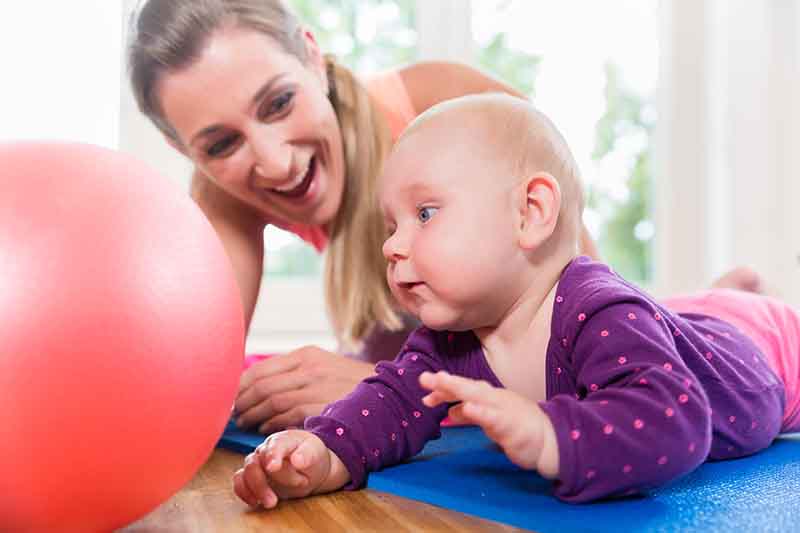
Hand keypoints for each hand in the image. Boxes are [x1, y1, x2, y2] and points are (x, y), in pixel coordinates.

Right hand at [233, 430, 343, 508]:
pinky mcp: (253, 476)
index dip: (272, 455)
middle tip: (275, 500)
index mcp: (282, 440)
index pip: (275, 445)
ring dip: (255, 490)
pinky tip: (255, 502)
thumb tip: (297, 460)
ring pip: (245, 473)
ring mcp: (258, 463)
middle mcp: (266, 450)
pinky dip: (244, 492)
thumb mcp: (316, 452)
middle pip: (254, 463)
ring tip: (271, 503)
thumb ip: (307, 454)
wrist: (310, 467)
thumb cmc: (312, 456)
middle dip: (262, 483)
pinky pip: (240, 482)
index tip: (273, 468)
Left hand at [235, 346, 375, 433]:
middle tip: (232, 414)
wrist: (388, 393)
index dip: (239, 386)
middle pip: (261, 385)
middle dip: (241, 402)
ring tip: (244, 422)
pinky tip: (265, 429)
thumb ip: (294, 372)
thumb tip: (257, 384)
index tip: (228, 397)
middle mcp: (309, 367)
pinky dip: (271, 424)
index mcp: (306, 355)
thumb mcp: (324, 366)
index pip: (260, 369)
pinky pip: (287, 416)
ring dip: (253, 414)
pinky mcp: (322, 406)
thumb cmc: (350, 384)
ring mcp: (316, 386)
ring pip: (271, 400)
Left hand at [420, 371, 558, 477]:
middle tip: (424, 378)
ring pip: (479, 396)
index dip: (443, 388)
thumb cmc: (519, 426)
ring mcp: (504, 409)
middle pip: (467, 386)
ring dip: (459, 389)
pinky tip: (468, 408)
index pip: (462, 389)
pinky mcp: (512, 425)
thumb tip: (449, 411)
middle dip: (445, 382)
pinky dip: (481, 411)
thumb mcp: (490, 418)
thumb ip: (470, 414)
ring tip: (441, 383)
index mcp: (488, 396)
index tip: (423, 388)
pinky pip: (495, 418)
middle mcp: (494, 398)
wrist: (551, 439)